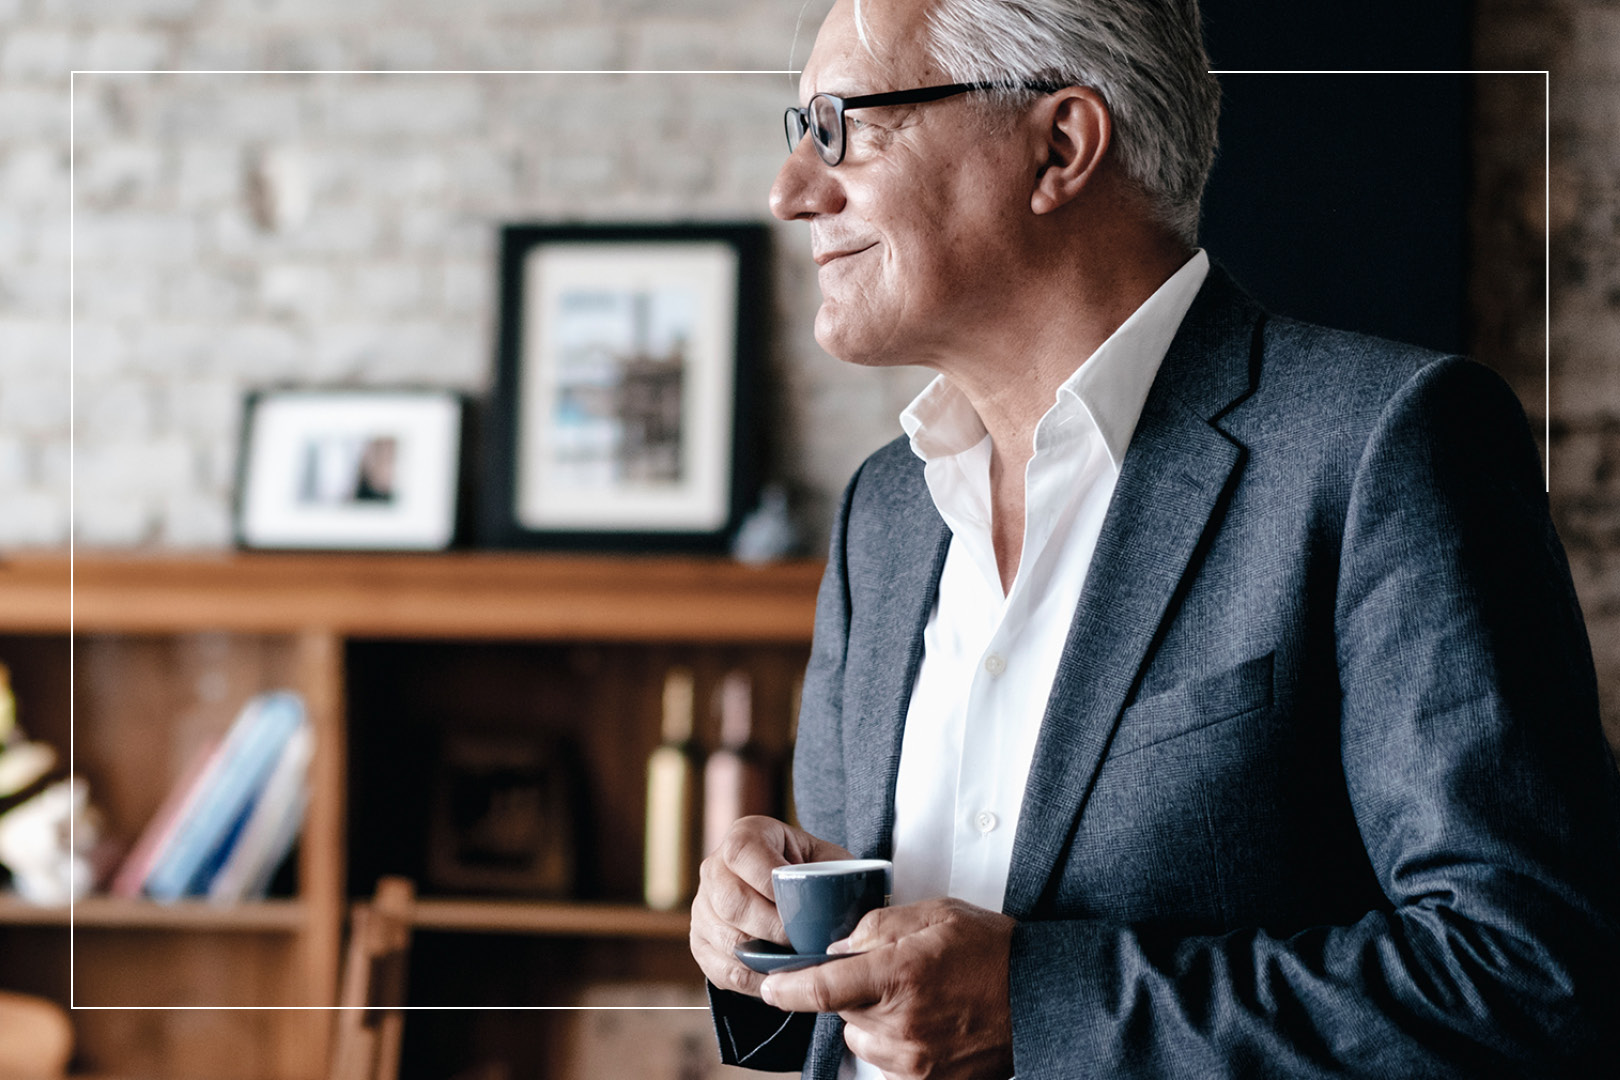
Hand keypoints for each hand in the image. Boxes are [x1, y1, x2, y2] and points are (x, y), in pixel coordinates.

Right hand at [689, 815, 852, 995]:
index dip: (767, 880)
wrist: (785, 887)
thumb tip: (847, 911)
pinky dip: (753, 981)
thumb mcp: (827, 859)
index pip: (742, 853)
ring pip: (726, 939)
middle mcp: (714, 868)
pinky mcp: (701, 942)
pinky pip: (722, 970)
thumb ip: (836, 875)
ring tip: (795, 963)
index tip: (797, 905)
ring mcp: (703, 908)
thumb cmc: (811, 871)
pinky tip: (779, 979)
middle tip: (801, 942)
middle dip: (770, 927)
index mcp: (744, 836)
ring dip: (763, 958)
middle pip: (731, 902)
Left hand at [758, 898, 1016, 1079]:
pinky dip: (894, 1044)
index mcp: (900, 975)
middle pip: (842, 1011)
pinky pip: (887, 1063)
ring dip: (872, 1020)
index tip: (768, 984)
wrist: (1043, 998)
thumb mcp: (935, 914)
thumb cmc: (992, 949)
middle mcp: (902, 1024)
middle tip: (889, 971)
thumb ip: (877, 925)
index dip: (784, 988)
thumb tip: (837, 946)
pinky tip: (927, 1023)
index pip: (821, 989)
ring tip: (915, 998)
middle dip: (852, 990)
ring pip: (861, 1038)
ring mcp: (915, 1061)